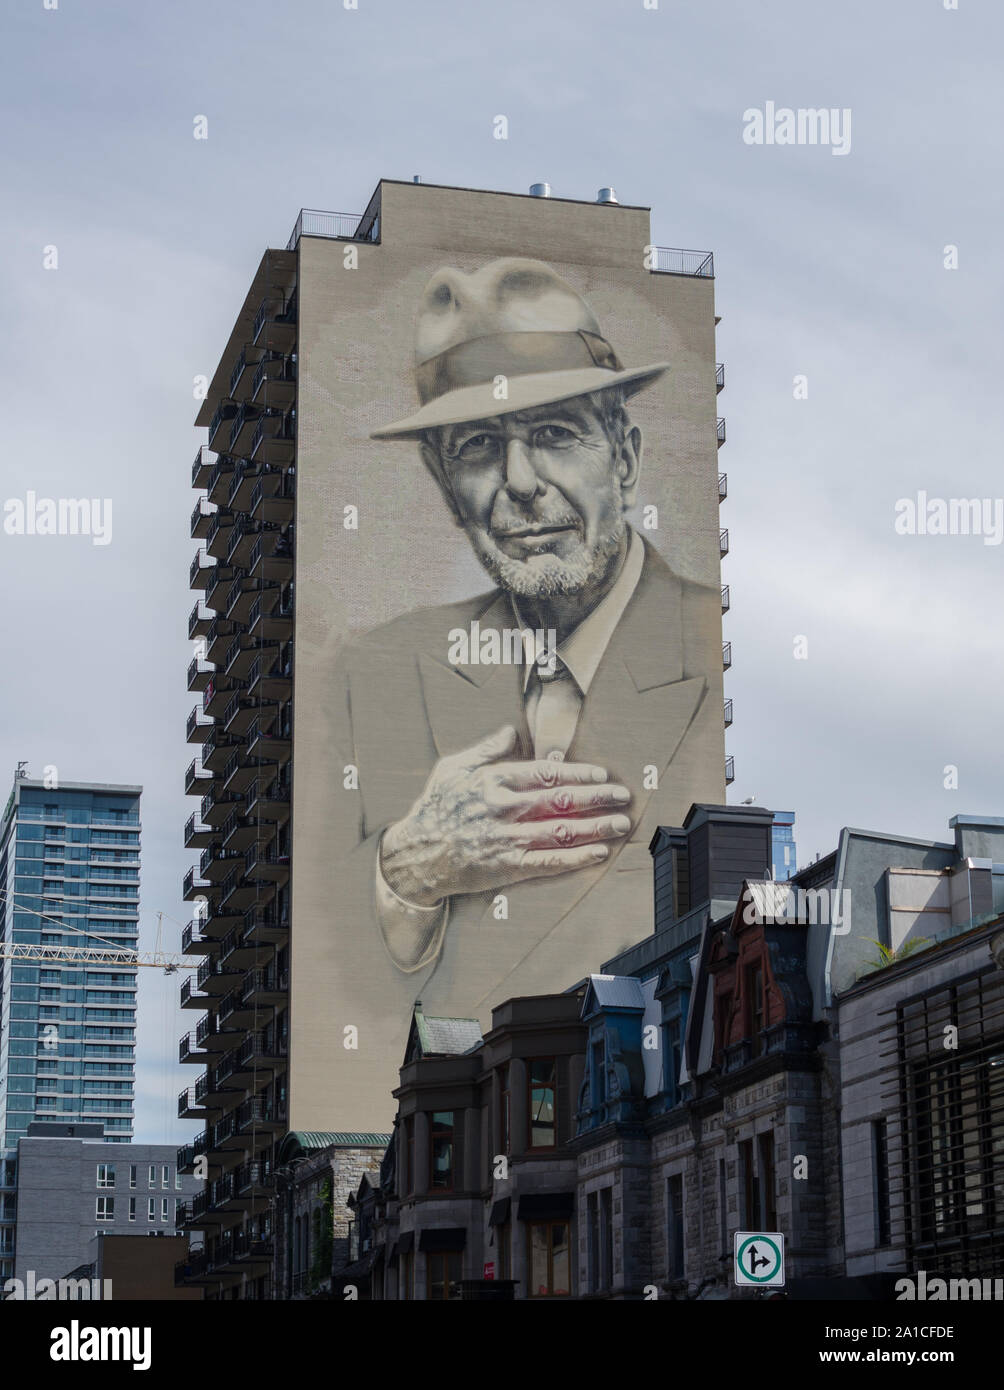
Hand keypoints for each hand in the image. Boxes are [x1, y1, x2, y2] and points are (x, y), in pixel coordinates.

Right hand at [379, 724, 631, 905]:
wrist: (415, 855)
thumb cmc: (434, 808)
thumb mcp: (453, 768)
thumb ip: (485, 749)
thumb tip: (511, 730)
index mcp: (494, 781)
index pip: (546, 773)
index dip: (579, 772)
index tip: (601, 774)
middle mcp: (504, 808)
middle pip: (561, 800)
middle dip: (597, 797)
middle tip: (622, 796)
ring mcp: (507, 839)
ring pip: (561, 830)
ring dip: (596, 826)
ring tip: (620, 823)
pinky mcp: (506, 867)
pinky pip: (549, 862)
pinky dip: (576, 858)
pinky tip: (597, 853)